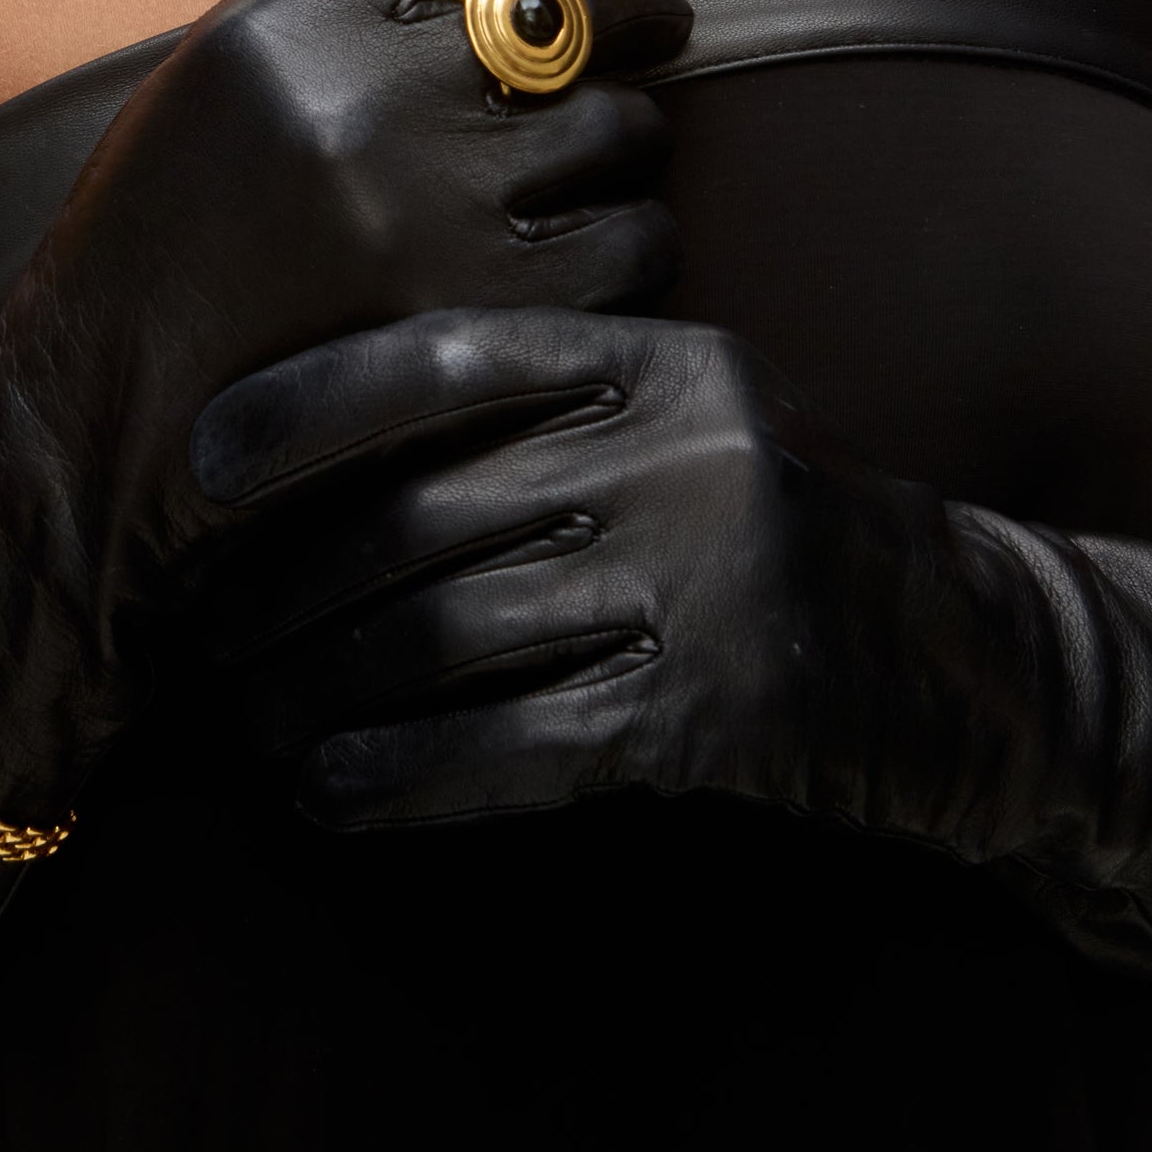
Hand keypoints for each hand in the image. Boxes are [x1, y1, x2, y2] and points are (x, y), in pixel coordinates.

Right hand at [0, 0, 692, 812]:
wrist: (100, 432)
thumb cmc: (169, 246)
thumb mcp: (229, 84)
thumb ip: (358, 14)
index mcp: (287, 18)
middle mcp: (361, 99)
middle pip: (584, 8)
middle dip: (642, 10)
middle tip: (654, 24)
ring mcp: (427, 215)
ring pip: (625, 129)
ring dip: (625, 139)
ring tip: (580, 166)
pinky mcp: (483, 324)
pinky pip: (634, 247)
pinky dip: (629, 244)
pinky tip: (582, 261)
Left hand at [196, 304, 1151, 1052]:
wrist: (955, 655)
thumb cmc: (750, 526)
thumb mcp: (669, 426)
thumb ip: (533, 410)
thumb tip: (311, 441)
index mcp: (657, 355)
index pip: (446, 358)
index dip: (308, 406)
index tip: (200, 461)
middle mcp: (680, 449)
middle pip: (422, 515)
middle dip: (282, 590)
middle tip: (196, 637)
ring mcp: (703, 582)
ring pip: (447, 638)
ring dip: (318, 694)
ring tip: (245, 723)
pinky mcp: (711, 714)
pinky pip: (511, 749)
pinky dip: (401, 779)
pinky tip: (329, 796)